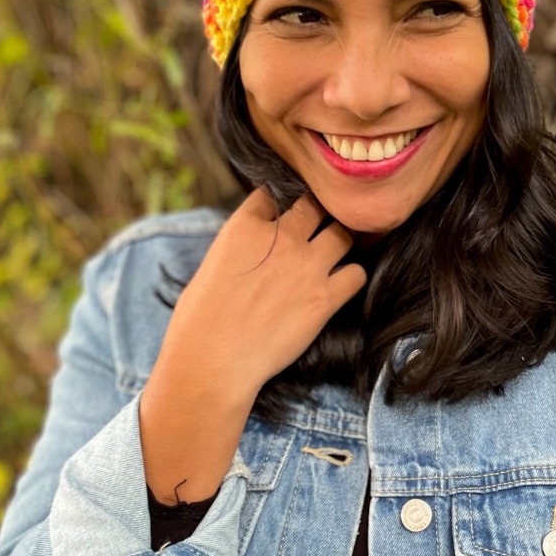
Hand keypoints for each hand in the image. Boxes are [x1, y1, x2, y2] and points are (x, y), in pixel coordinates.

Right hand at [138, 189, 366, 500]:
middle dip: (315, 214)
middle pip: (314, 205)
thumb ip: (241, 245)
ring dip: (339, 242)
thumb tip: (255, 243)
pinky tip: (340, 286)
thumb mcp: (212, 266)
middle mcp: (281, 238)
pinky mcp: (325, 298)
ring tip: (333, 254)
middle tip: (313, 230)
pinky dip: (351, 278)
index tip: (279, 216)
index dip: (277, 204)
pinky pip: (356, 274)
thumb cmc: (199, 321)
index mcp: (245, 227)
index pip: (272, 193)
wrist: (214, 363)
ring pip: (343, 233)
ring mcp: (307, 267)